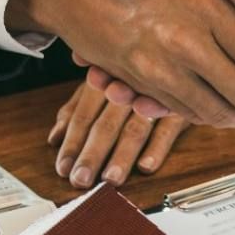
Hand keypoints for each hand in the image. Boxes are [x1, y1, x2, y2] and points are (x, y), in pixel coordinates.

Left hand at [48, 82, 187, 188]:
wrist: (178, 55)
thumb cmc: (133, 73)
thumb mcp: (101, 83)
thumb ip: (76, 109)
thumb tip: (54, 138)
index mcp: (104, 79)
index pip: (83, 115)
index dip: (72, 144)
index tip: (63, 169)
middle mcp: (127, 87)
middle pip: (106, 125)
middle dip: (92, 155)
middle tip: (81, 179)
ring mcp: (155, 97)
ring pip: (135, 129)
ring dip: (122, 156)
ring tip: (110, 178)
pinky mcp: (180, 107)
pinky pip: (168, 128)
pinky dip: (157, 147)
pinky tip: (146, 166)